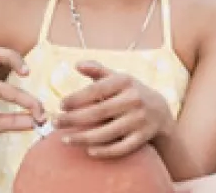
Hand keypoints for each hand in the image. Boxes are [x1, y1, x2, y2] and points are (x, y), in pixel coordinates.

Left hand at [54, 60, 174, 157]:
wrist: (160, 111)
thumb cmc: (129, 92)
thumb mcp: (117, 77)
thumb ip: (97, 70)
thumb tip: (76, 64)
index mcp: (124, 81)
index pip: (96, 90)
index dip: (76, 98)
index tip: (60, 105)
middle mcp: (133, 100)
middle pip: (98, 113)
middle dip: (73, 119)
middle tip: (55, 123)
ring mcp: (139, 120)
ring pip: (107, 133)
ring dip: (83, 138)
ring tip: (65, 140)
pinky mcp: (143, 138)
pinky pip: (121, 148)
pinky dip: (105, 151)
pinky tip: (88, 151)